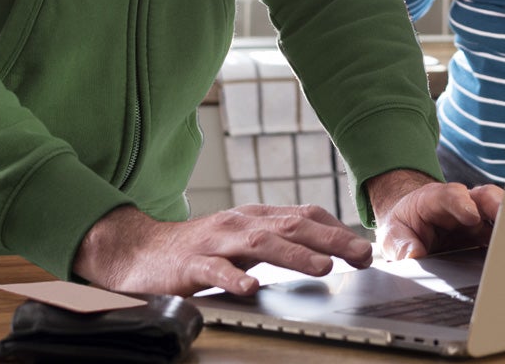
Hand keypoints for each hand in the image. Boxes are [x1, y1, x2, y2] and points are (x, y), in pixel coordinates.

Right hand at [73, 203, 373, 296]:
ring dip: (294, 255)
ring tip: (322, 268)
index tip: (363, 246)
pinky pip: (214, 271)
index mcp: (255, 217)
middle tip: (360, 255)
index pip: (302, 215)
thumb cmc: (199, 249)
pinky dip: (234, 277)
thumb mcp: (242, 239)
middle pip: (290, 226)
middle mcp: (239, 223)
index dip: (335, 229)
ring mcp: (216, 242)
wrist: (141, 250)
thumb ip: (276, 241)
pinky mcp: (191, 265)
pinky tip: (251, 288)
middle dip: (329, 240)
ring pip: (260, 243)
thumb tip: (324, 250)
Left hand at [366, 170, 502, 260]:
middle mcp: (461, 205)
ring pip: (500, 214)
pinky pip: (502, 236)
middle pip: (485, 197)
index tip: (471, 215)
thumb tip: (413, 257)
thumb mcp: (393, 234)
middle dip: (498, 206)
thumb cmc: (404, 226)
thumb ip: (401, 244)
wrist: (412, 223)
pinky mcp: (486, 235)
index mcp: (434, 200)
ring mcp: (477, 219)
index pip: (449, 195)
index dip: (461, 202)